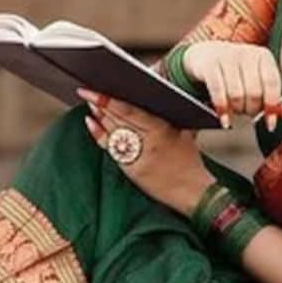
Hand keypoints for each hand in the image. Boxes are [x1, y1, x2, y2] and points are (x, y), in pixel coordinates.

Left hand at [77, 87, 214, 216]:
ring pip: (113, 133)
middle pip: (118, 120)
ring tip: (91, 105)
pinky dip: (100, 136)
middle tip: (88, 93)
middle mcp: (147, 143)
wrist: (193, 191)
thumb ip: (171, 116)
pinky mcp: (131, 171)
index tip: (97, 91)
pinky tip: (92, 125)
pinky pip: (112, 150)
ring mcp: (137, 158)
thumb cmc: (190, 162)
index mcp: (161, 130)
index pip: (130, 111)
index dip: (110, 100)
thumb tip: (161, 98)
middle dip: (101, 105)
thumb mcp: (185, 132)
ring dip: (100, 118)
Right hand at [182, 41, 281, 129]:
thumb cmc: (236, 70)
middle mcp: (247, 53)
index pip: (272, 82)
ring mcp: (227, 57)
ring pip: (236, 94)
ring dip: (237, 110)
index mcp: (263, 56)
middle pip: (254, 91)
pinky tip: (225, 119)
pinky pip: (218, 91)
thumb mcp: (255, 77)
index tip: (270, 124)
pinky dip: (222, 109)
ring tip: (236, 111)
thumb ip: (269, 95)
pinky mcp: (209, 64)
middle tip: (248, 114)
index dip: (272, 105)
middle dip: (252, 109)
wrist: (206, 55)